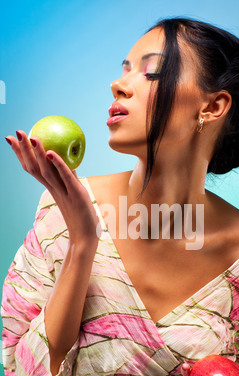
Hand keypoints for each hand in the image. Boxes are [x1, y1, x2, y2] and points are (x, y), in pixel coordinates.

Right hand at [5, 131, 99, 246]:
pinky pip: (66, 177)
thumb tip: (69, 162)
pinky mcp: (76, 195)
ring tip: (31, 137)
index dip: (22, 154)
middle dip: (23, 150)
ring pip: (46, 171)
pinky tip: (51, 153)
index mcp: (51, 189)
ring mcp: (63, 193)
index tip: (12, 139)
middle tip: (15, 132)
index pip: (33, 169)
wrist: (86, 239)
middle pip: (34, 168)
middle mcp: (54, 190)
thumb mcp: (74, 193)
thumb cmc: (82, 218)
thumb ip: (70, 179)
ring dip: (37, 154)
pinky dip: (58, 165)